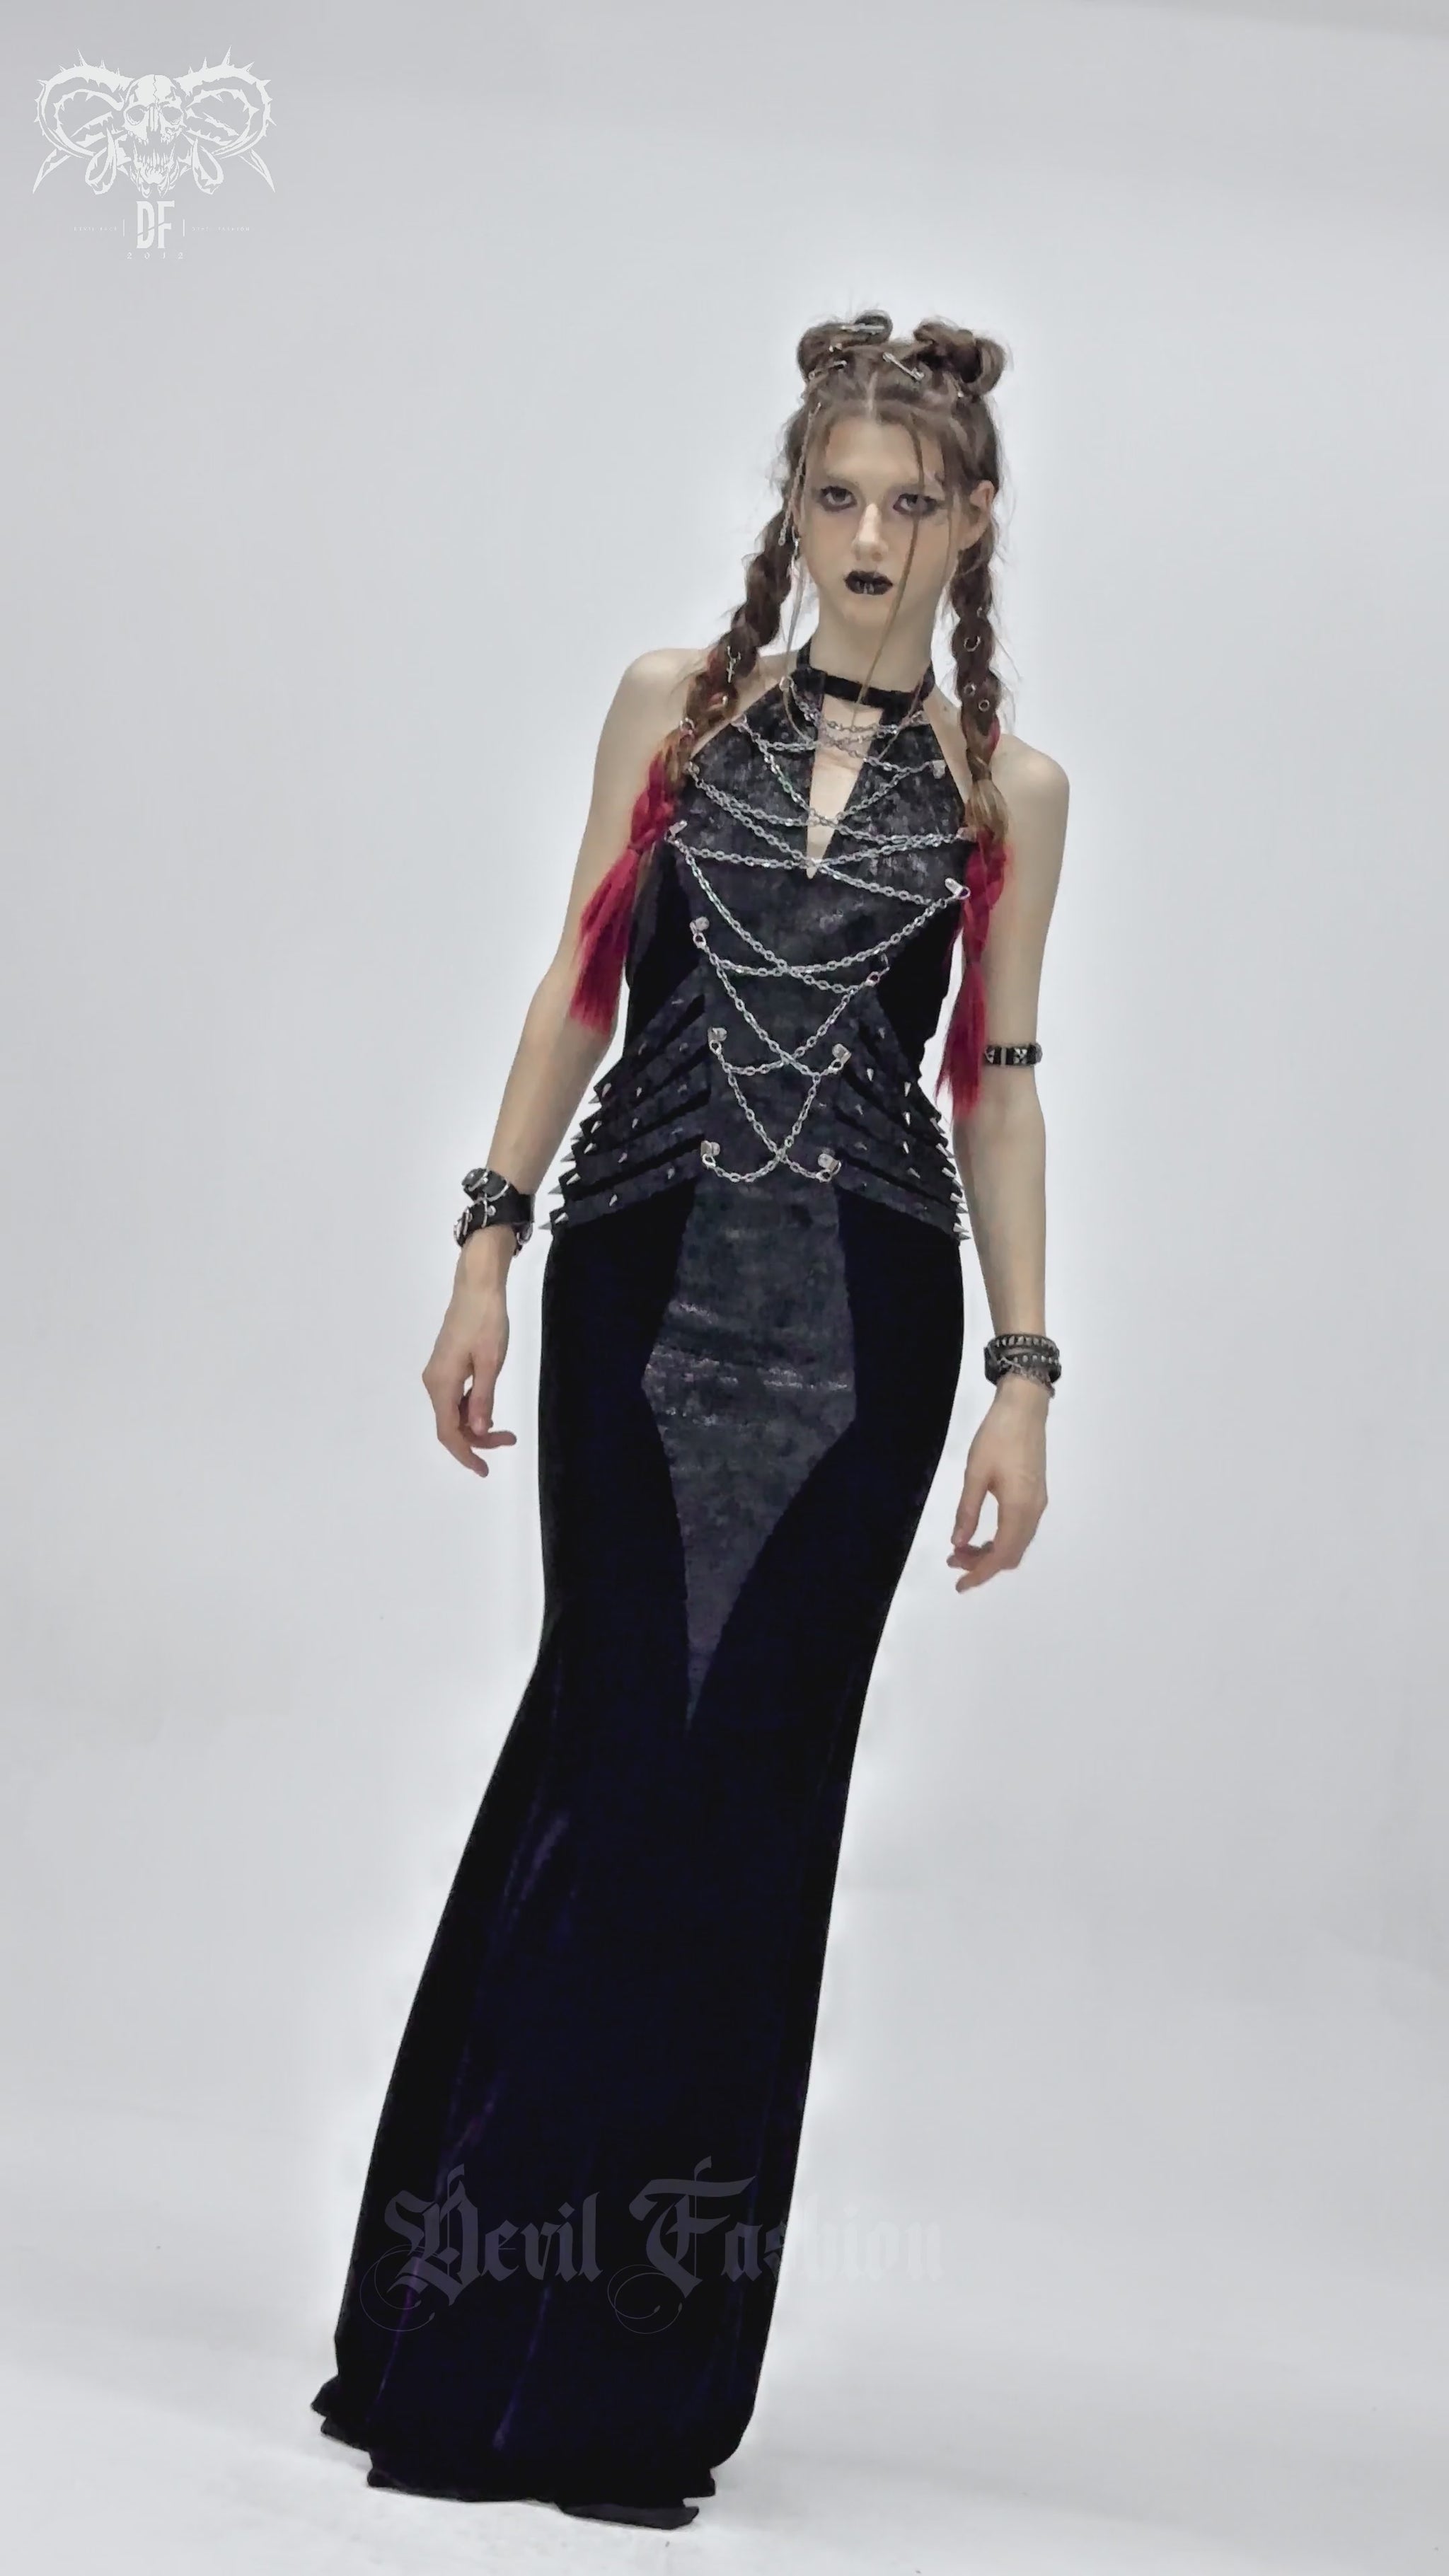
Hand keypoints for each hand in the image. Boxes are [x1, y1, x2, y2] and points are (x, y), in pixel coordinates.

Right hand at [420, 1230, 518, 1477]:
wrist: (477, 1286)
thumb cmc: (486, 1320)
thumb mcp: (491, 1362)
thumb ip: (483, 1398)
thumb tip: (479, 1430)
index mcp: (442, 1383)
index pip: (448, 1431)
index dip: (465, 1454)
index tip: (484, 1470)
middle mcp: (434, 1381)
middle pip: (451, 1425)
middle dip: (477, 1440)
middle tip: (509, 1441)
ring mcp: (438, 1373)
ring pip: (453, 1412)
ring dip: (476, 1425)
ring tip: (505, 1430)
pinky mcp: (446, 1366)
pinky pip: (455, 1398)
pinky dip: (472, 1410)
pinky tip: (489, 1411)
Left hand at [948, 1372, 1048, 1589]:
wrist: (1024, 1408)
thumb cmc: (997, 1436)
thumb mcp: (975, 1474)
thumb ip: (967, 1511)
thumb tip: (959, 1543)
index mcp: (1019, 1508)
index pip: (1001, 1554)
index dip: (980, 1573)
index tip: (960, 1584)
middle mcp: (1033, 1511)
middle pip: (1012, 1554)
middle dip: (983, 1565)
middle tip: (954, 1561)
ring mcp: (1038, 1503)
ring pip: (1017, 1543)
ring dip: (992, 1552)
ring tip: (963, 1549)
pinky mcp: (1036, 1494)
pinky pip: (1021, 1530)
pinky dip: (1001, 1539)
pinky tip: (982, 1534)